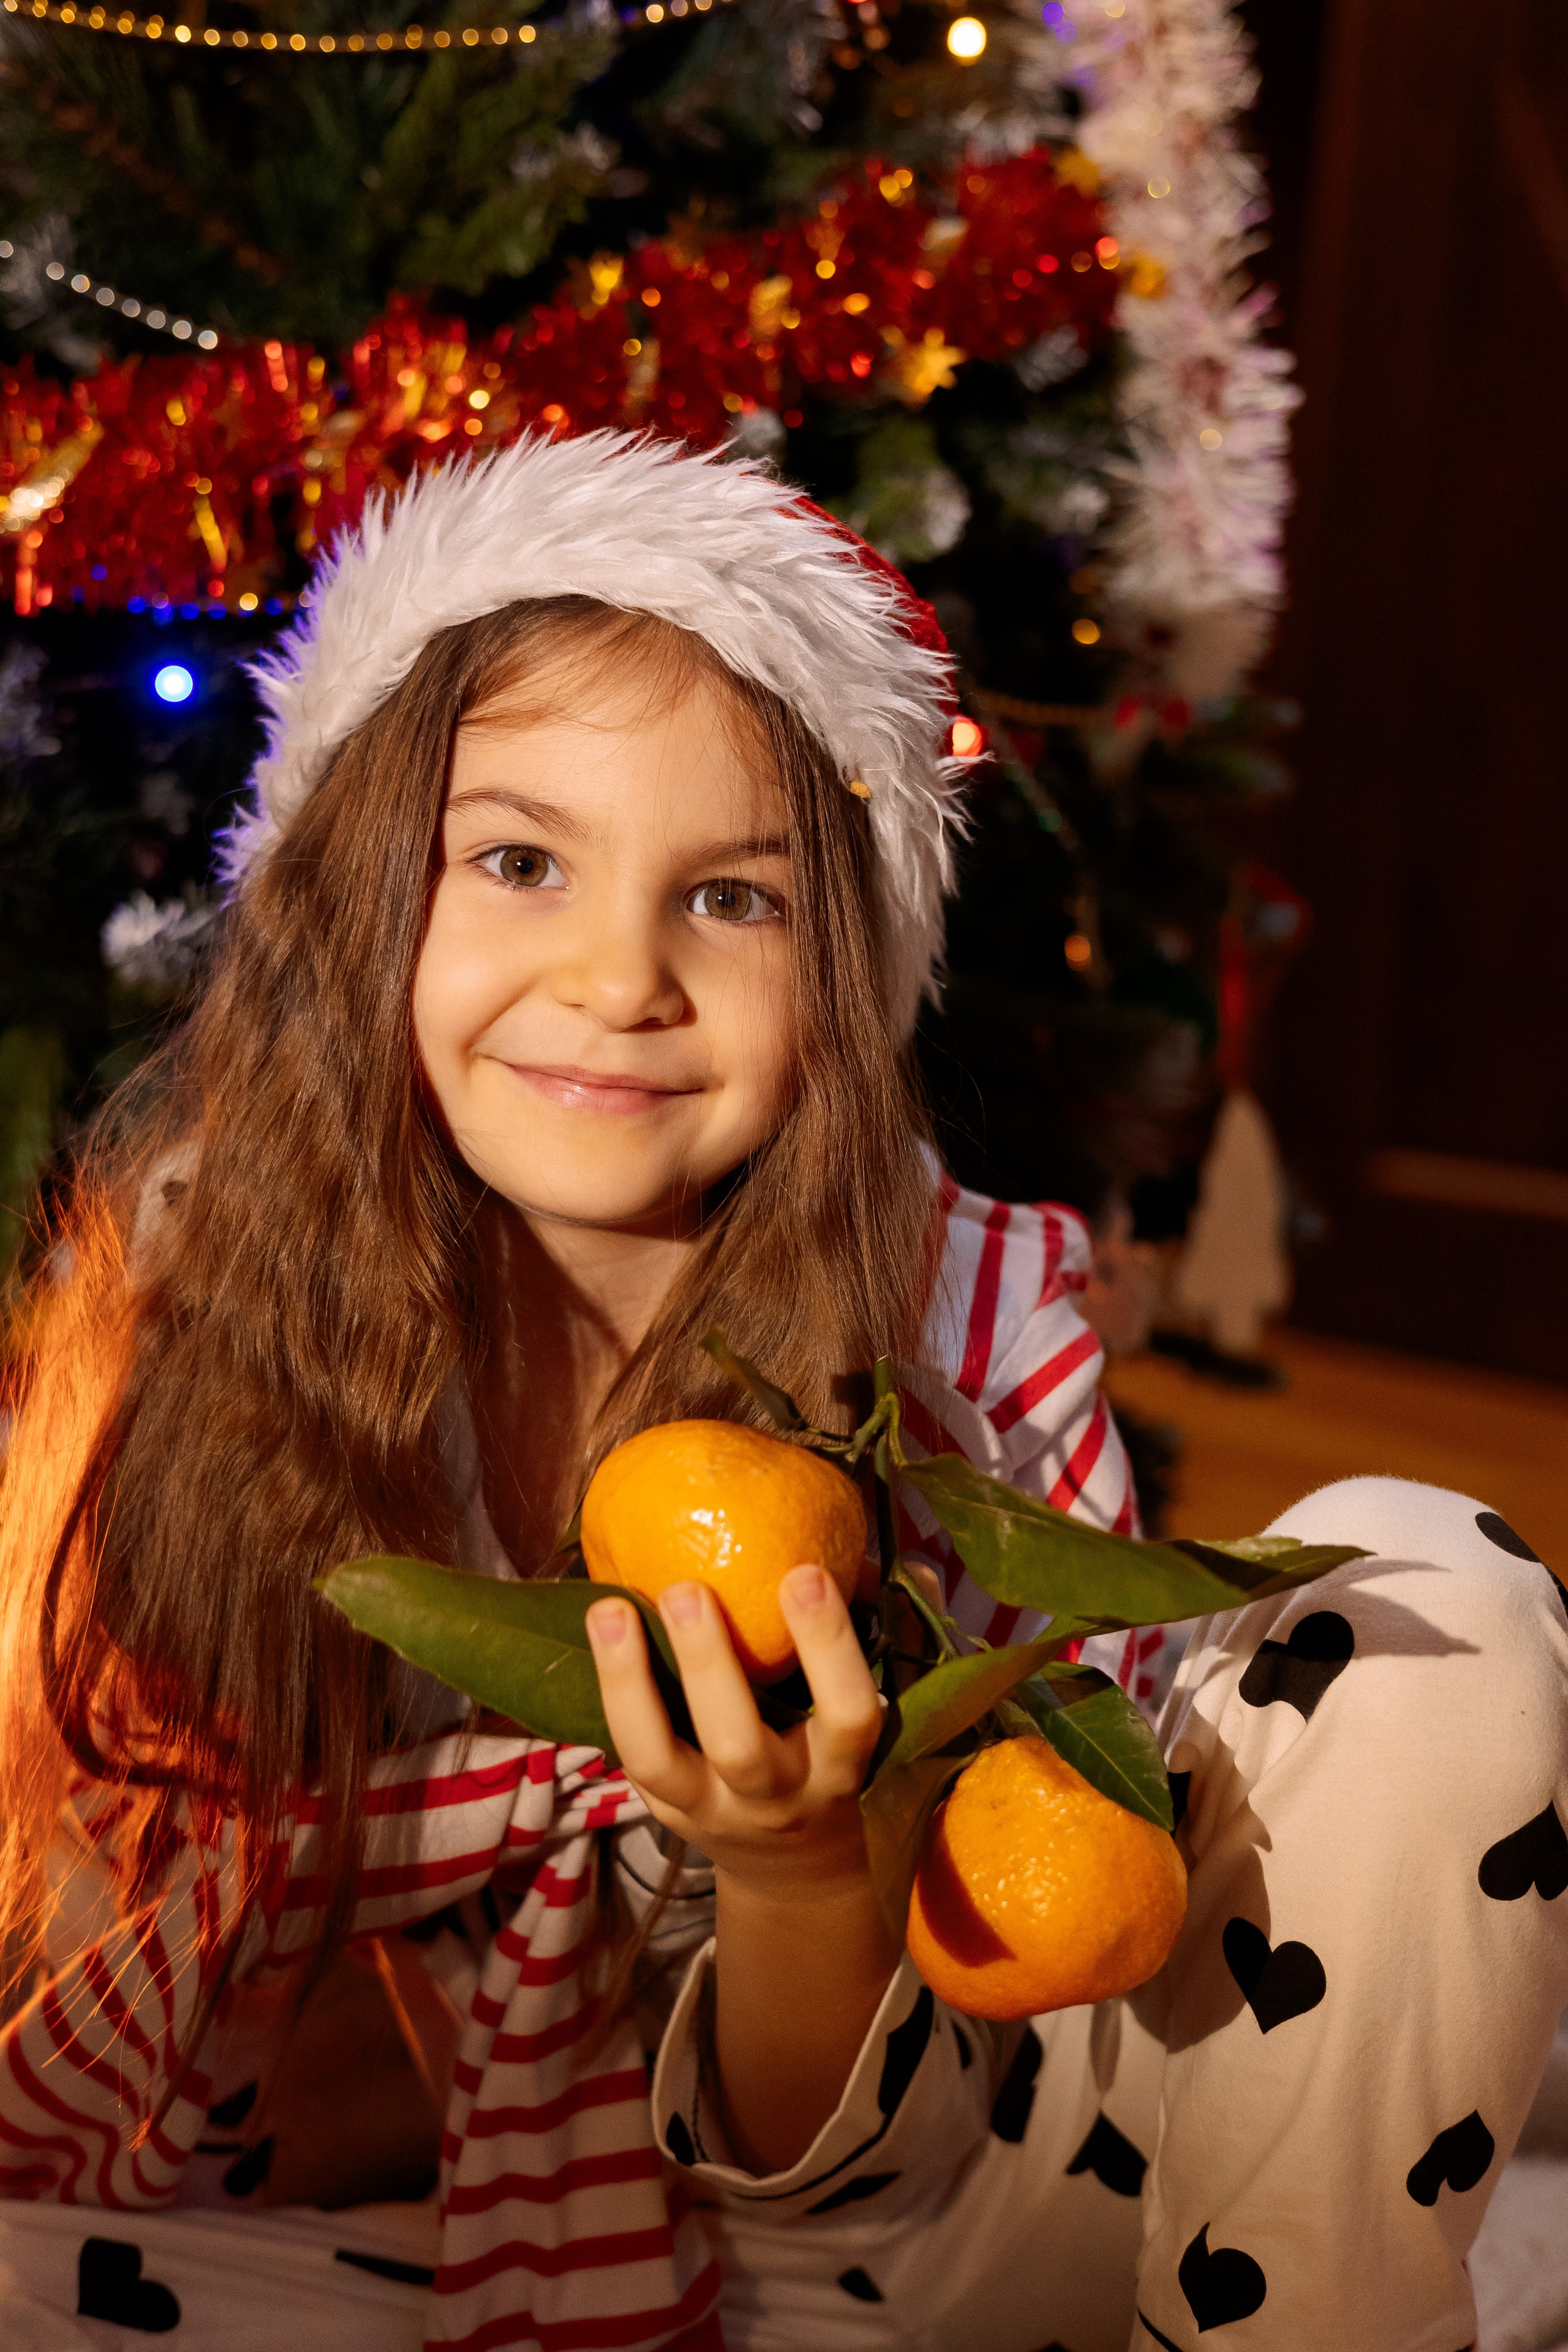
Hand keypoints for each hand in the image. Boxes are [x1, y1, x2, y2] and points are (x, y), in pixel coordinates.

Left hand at [584, 1566, 882, 1896]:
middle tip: (686, 1587)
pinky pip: (628, 1755)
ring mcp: (709, 1809)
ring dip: (629, 1682)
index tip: (804, 1572)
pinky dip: (610, 1694)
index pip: (848, 1714)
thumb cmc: (837, 1755)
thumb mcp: (874, 1714)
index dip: (828, 1647)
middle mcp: (775, 1797)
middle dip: (710, 1666)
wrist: (794, 1864)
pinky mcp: (662, 1808)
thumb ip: (895, 1638)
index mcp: (841, 1768)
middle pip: (740, 1746)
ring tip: (609, 1609)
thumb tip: (911, 1563)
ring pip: (660, 1758)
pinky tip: (597, 1629)